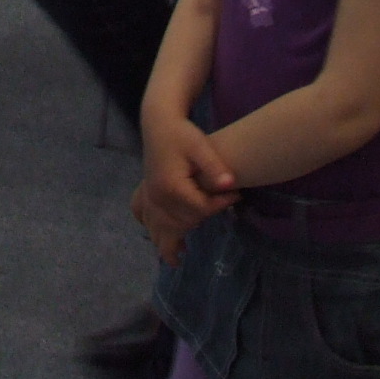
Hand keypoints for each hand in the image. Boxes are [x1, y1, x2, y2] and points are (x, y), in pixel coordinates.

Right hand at [134, 119, 236, 264]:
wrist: (159, 122)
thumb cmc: (182, 133)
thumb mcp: (201, 146)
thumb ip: (215, 167)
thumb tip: (230, 185)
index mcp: (172, 187)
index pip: (201, 209)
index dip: (221, 204)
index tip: (237, 195)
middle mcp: (157, 197)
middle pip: (182, 223)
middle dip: (202, 219)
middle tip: (220, 207)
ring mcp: (149, 196)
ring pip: (158, 228)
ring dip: (168, 241)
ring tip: (178, 256)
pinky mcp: (145, 192)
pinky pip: (143, 215)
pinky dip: (150, 226)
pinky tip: (156, 233)